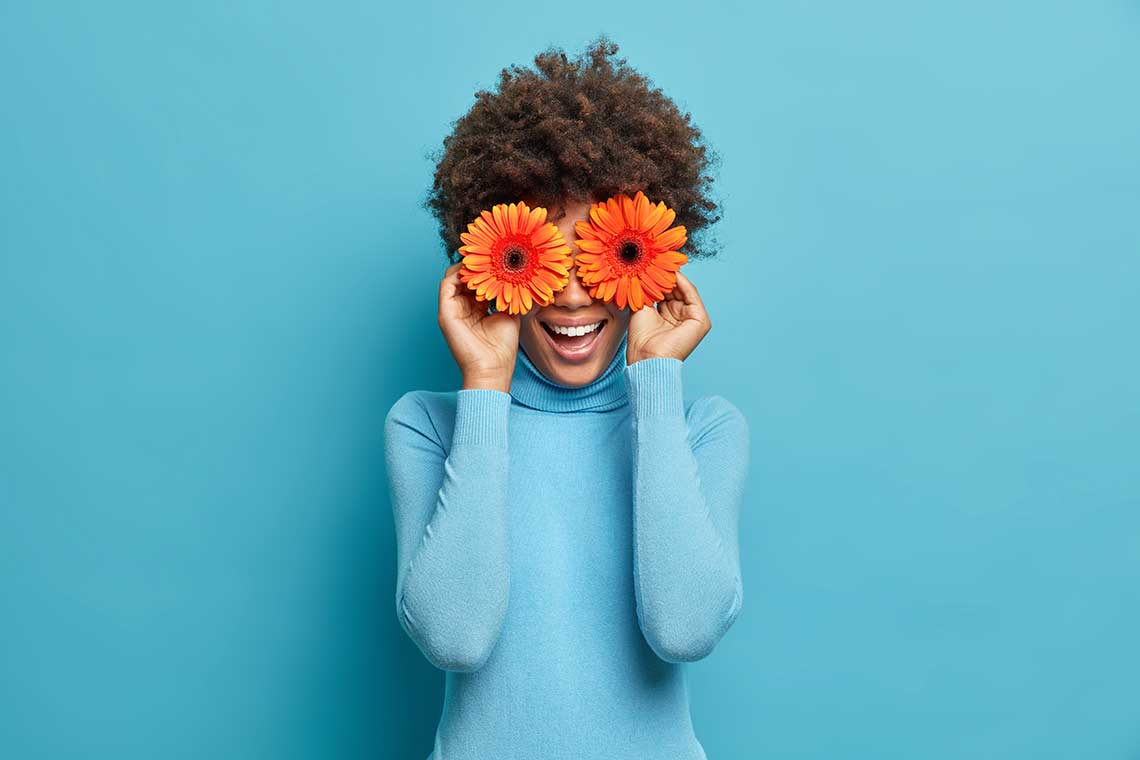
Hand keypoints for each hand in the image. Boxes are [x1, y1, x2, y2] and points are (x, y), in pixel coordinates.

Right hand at [438, 262, 518, 391]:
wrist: (492, 368)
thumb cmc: (502, 347)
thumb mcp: (510, 314)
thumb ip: (510, 296)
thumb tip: (519, 277)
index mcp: (477, 309)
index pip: (479, 282)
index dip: (487, 268)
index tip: (499, 256)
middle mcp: (463, 307)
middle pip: (465, 277)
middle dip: (477, 263)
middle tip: (490, 250)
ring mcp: (453, 309)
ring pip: (454, 277)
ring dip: (467, 265)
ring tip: (482, 256)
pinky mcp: (445, 313)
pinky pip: (446, 285)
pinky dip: (458, 274)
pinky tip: (474, 269)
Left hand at [627, 271, 710, 363]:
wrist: (647, 358)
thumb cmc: (641, 339)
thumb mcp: (642, 307)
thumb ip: (646, 289)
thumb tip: (643, 269)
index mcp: (667, 317)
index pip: (665, 292)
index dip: (657, 277)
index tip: (648, 263)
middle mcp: (680, 317)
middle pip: (674, 289)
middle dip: (665, 275)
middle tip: (655, 259)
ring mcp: (692, 319)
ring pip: (683, 290)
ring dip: (672, 277)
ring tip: (662, 263)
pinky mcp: (701, 321)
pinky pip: (692, 295)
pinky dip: (682, 283)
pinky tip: (671, 274)